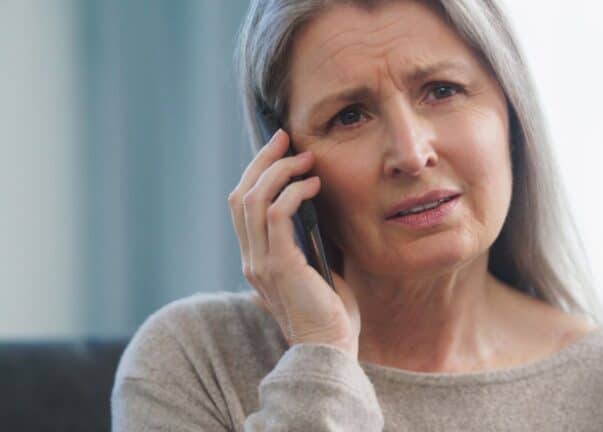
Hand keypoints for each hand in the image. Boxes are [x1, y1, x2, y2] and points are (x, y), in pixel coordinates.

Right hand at [227, 128, 359, 357]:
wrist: (331, 349)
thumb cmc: (330, 310)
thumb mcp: (314, 266)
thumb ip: (306, 239)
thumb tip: (317, 204)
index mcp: (254, 259)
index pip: (242, 205)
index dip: (256, 172)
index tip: (279, 149)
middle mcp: (250, 259)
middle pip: (241, 195)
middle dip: (262, 160)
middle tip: (285, 137)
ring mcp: (260, 263)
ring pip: (254, 199)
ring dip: (279, 171)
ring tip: (306, 158)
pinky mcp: (279, 266)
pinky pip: (277, 215)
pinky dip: (294, 192)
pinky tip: (314, 185)